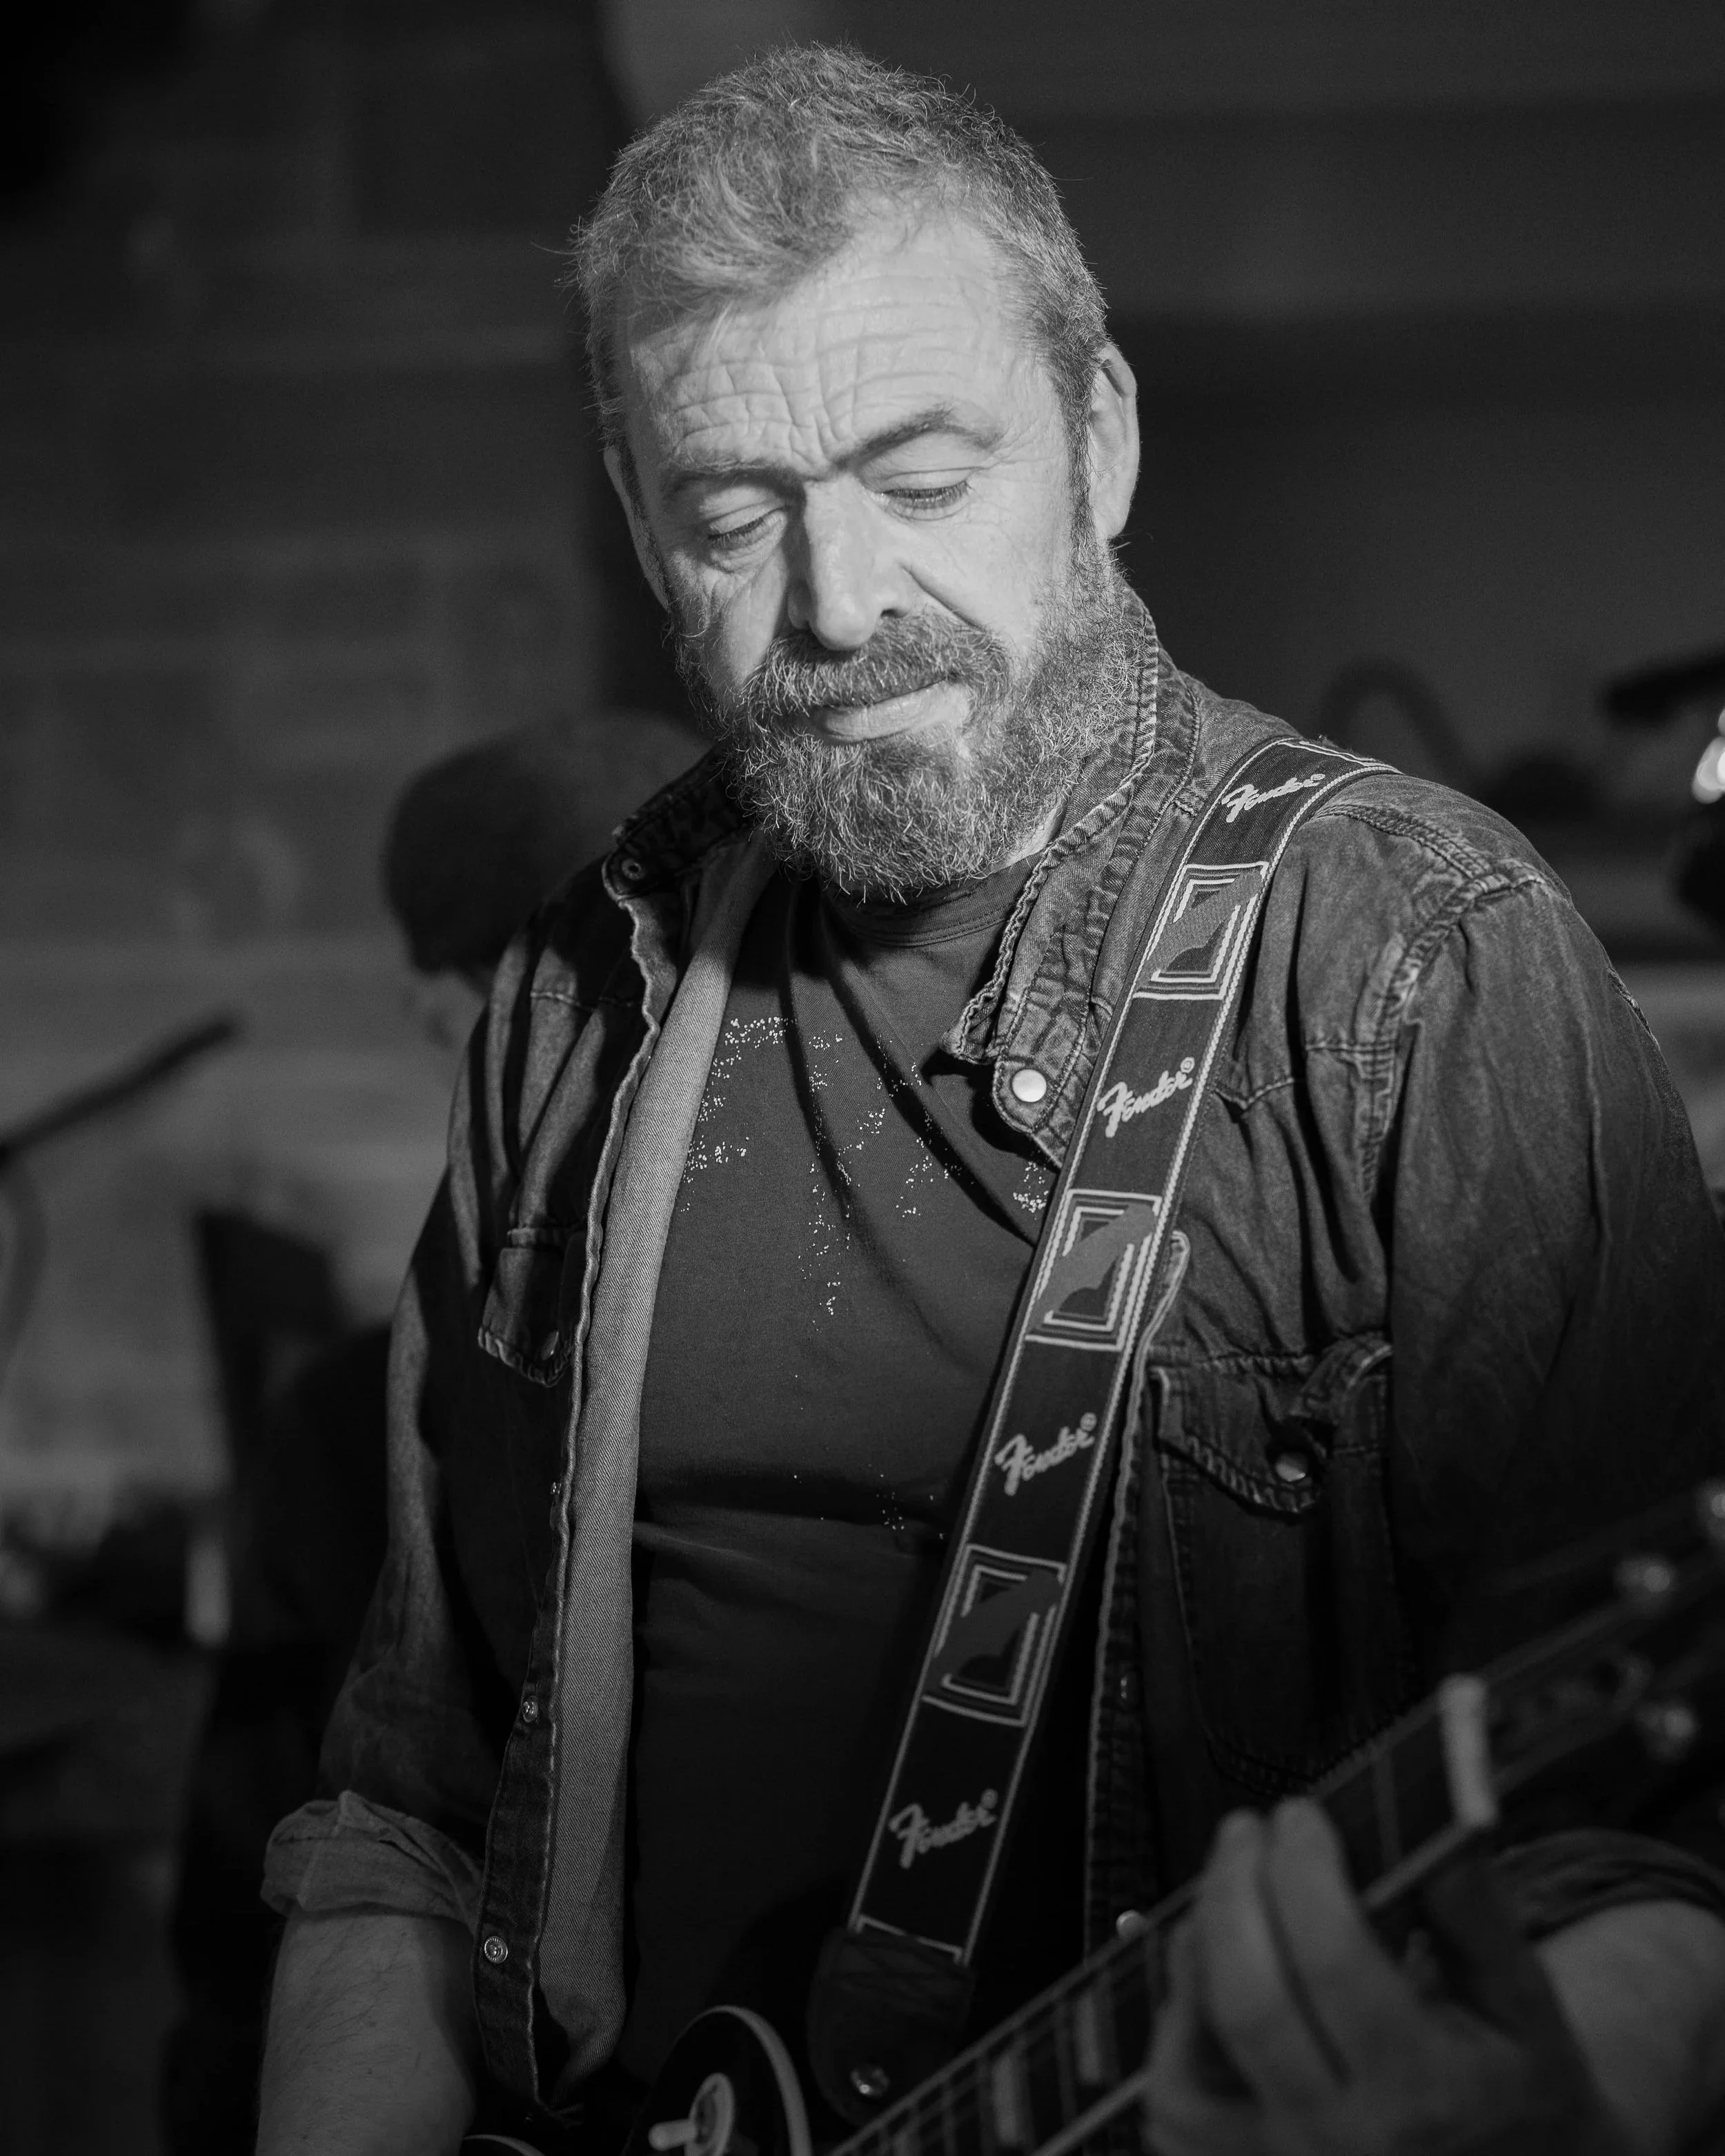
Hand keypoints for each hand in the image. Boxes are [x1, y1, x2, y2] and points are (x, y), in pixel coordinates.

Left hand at [1141, 1800, 1629, 2155]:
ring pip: (1188, 2059)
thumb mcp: (1525, 2002)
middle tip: (1245, 1831)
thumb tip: (1428, 1815)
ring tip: (1229, 1895)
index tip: (1299, 1814)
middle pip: (1247, 2005)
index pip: (1334, 1965)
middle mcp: (1342, 2144)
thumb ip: (1475, 1909)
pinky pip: (1174, 2101)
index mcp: (1426, 2095)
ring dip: (1196, 1954)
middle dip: (1233, 1894)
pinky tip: (1209, 1973)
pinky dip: (1177, 2024)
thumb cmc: (1516, 2087)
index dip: (1303, 1873)